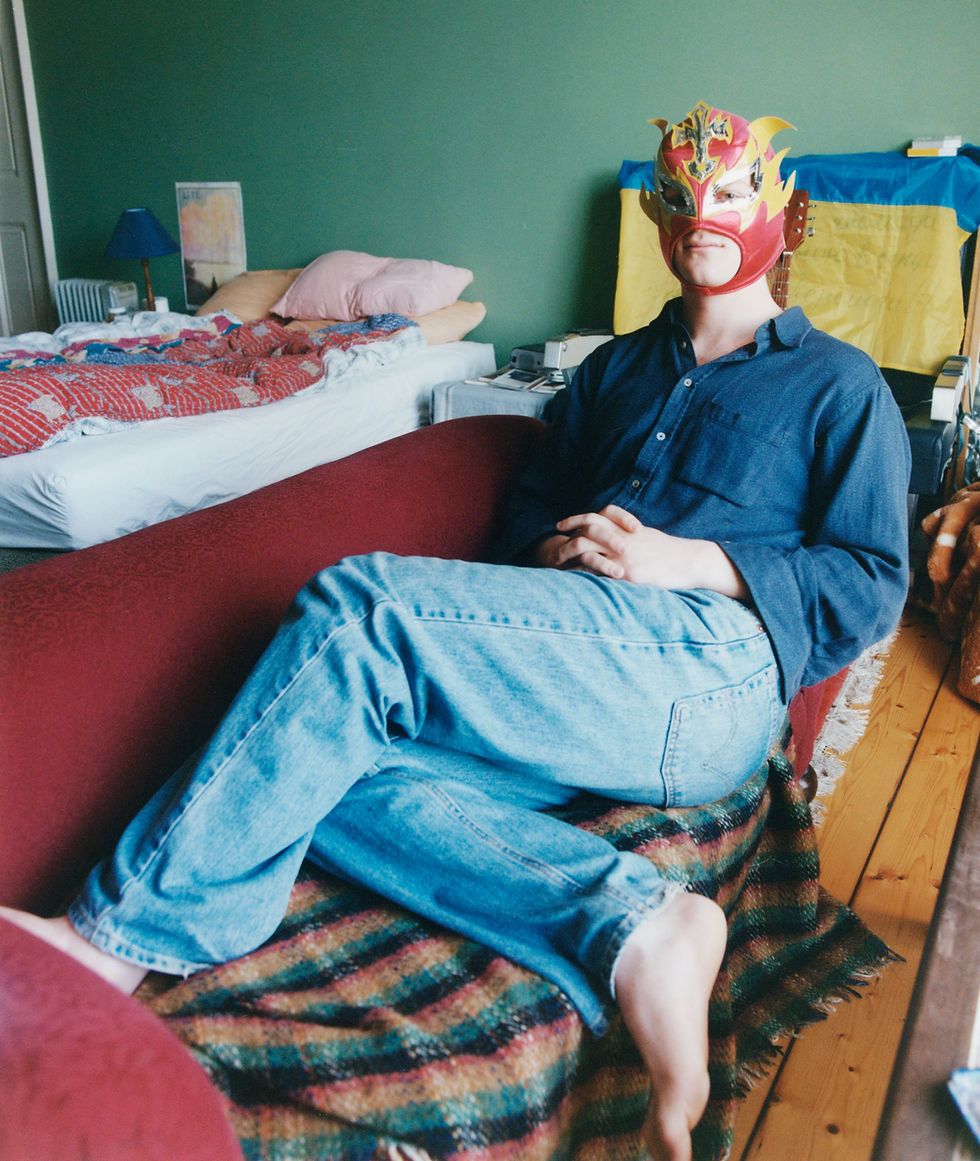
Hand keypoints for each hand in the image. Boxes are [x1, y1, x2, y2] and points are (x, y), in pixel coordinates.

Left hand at [537, 505, 747, 597]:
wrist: (690, 560)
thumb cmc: (669, 551)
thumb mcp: (647, 536)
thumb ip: (628, 535)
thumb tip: (614, 537)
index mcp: (626, 529)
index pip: (594, 517)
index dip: (575, 519)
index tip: (561, 524)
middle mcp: (623, 540)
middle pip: (587, 531)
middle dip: (566, 537)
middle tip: (552, 544)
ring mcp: (625, 558)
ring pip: (590, 552)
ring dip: (572, 557)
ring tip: (559, 564)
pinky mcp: (630, 575)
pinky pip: (602, 575)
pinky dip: (587, 576)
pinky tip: (575, 581)